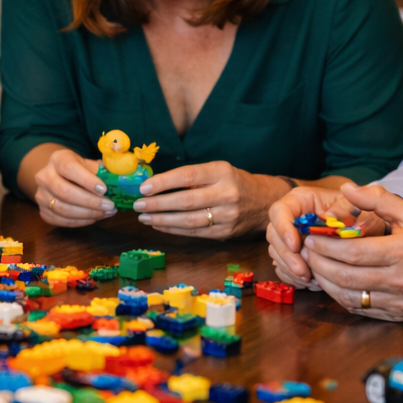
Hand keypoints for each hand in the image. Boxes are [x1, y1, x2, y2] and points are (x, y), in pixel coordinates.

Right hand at [33, 148, 113, 227]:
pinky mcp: (43, 212)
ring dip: (88, 214)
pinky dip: (80, 222)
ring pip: (63, 209)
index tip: (104, 189)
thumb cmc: (78, 169)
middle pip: (64, 192)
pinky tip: (94, 218)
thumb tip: (120, 181)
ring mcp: (41, 196)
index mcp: (57, 159)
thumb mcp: (87, 163)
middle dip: (90, 202)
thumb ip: (100, 171)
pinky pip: (62, 221)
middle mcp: (44, 177)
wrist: (57, 176)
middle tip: (109, 206)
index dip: (87, 180)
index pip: (69, 168)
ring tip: (106, 213)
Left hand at [133, 162, 282, 238]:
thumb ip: (193, 176)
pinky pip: (194, 232)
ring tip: (144, 217)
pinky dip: (173, 230)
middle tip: (138, 205)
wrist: (264, 201)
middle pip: (186, 200)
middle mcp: (227, 193)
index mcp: (222, 172)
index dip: (163, 182)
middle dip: (158, 204)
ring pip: (188, 220)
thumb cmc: (233, 182)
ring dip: (162, 220)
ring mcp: (227, 215)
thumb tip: (155, 184)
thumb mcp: (218, 170)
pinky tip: (159, 226)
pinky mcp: (225, 233)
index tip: (143, 188)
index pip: (187, 176)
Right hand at [266, 184, 379, 287]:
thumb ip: (345, 208)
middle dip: (287, 256)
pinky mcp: (292, 255)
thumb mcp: (355, 206)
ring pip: (276, 254)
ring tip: (313, 280)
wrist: (361, 226)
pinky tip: (312, 282)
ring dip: (291, 270)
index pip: (279, 210)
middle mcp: (290, 218)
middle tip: (303, 272)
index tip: (296, 246)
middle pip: (273, 236)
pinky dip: (295, 278)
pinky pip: (283, 269)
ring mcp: (288, 238)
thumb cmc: (357, 213)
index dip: (283, 228)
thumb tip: (329, 218)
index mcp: (301, 200)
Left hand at [296, 183, 402, 320]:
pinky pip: (361, 309)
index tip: (310, 238)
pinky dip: (341, 297)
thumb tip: (347, 188)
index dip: (325, 247)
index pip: (353, 253)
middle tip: (305, 252)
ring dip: (325, 282)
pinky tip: (333, 282)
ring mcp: (400, 302)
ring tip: (314, 266)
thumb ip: (379, 201)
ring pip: (348, 297)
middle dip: (318, 264)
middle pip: (345, 277)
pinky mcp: (398, 315)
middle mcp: (402, 281)